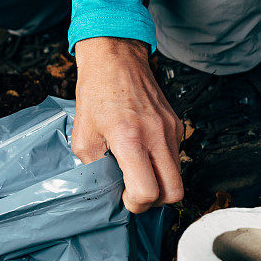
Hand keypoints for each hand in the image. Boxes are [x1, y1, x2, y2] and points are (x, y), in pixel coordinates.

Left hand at [72, 37, 183, 212]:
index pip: (148, 191)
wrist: (115, 57)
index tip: (124, 197)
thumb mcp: (82, 136)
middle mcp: (156, 136)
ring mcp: (171, 130)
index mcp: (130, 139)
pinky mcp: (177, 125)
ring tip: (138, 170)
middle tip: (135, 191)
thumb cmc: (97, 91)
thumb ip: (95, 168)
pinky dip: (162, 163)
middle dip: (155, 200)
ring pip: (177, 175)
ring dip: (159, 181)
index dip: (135, 203)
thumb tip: (107, 188)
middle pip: (174, 192)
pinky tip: (144, 152)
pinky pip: (175, 157)